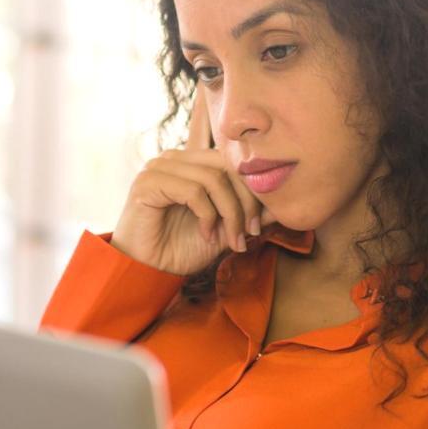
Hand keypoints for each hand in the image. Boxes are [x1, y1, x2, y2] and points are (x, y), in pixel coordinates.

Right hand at [110, 84, 270, 275]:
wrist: (146, 269)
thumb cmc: (179, 249)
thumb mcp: (223, 230)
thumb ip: (247, 214)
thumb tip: (281, 206)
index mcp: (192, 163)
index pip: (233, 162)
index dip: (252, 192)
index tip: (258, 227)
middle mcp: (175, 159)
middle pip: (227, 167)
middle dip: (245, 203)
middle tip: (249, 233)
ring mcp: (160, 167)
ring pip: (213, 179)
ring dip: (229, 214)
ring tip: (228, 239)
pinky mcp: (148, 181)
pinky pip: (193, 190)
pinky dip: (207, 215)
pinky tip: (205, 234)